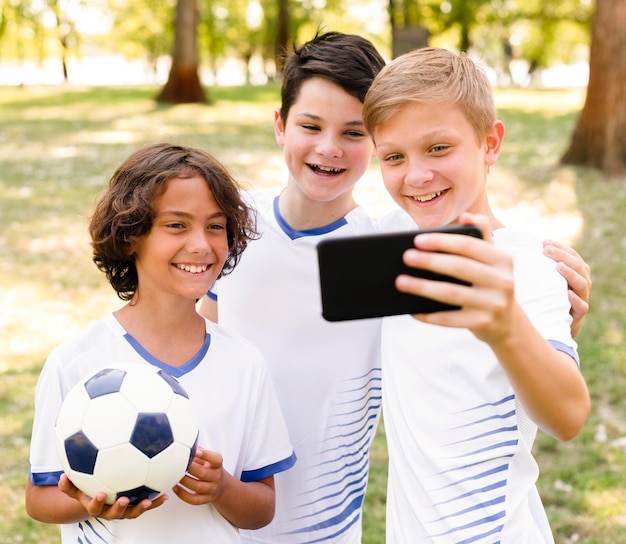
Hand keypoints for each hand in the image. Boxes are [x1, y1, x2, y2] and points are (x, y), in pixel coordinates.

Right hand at [58, 473, 165, 519]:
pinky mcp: (135, 506)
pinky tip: (166, 494)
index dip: (96, 502)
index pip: (93, 507)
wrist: (98, 499)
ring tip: (149, 500)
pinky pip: (145, 505)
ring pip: (132, 512)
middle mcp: (109, 511)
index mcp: (95, 506)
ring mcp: (123, 510)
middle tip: (124, 499)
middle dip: (119, 508)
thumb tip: (61, 476)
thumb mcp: (76, 486)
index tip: (100, 494)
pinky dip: (155, 501)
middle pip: (114, 514)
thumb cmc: (87, 488)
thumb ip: (68, 484)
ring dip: (141, 507)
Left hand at [173, 447, 224, 505]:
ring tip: (173, 476)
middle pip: (203, 473)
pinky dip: (183, 495)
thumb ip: (199, 452)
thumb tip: (184, 442)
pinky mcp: (206, 499)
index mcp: (218, 464)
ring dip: (184, 481)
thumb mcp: (209, 458)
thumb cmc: (210, 468)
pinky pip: (194, 500)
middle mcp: (217, 477)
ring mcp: (212, 489)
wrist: (221, 485)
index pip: (215, 459)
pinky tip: (175, 488)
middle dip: (189, 468)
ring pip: (197, 487)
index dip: (206, 455)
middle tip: (177, 463)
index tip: (195, 450)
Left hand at [395, 213, 516, 344]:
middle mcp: (502, 281)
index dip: (442, 242)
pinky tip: (412, 310)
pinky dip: (430, 315)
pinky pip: (450, 319)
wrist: (506, 322)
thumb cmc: (489, 282)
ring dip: (423, 288)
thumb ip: (479, 235)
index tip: (417, 240)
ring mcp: (494, 304)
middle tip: (405, 257)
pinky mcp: (483, 323)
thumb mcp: (490, 259)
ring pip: (452, 294)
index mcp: (502, 260)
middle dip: (430, 261)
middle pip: (460, 267)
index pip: (469, 245)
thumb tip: (466, 217)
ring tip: (401, 282)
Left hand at [543, 240, 590, 337]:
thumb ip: (538, 269)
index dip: (561, 248)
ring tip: (558, 266)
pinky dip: (576, 300)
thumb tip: (517, 250)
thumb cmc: (544, 301)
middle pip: (579, 266)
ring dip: (570, 273)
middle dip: (563, 256)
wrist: (551, 329)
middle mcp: (581, 285)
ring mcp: (581, 299)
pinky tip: (567, 294)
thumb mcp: (542, 283)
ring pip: (582, 283)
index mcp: (574, 274)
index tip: (544, 242)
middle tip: (546, 250)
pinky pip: (582, 307)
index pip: (572, 256)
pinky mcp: (578, 316)